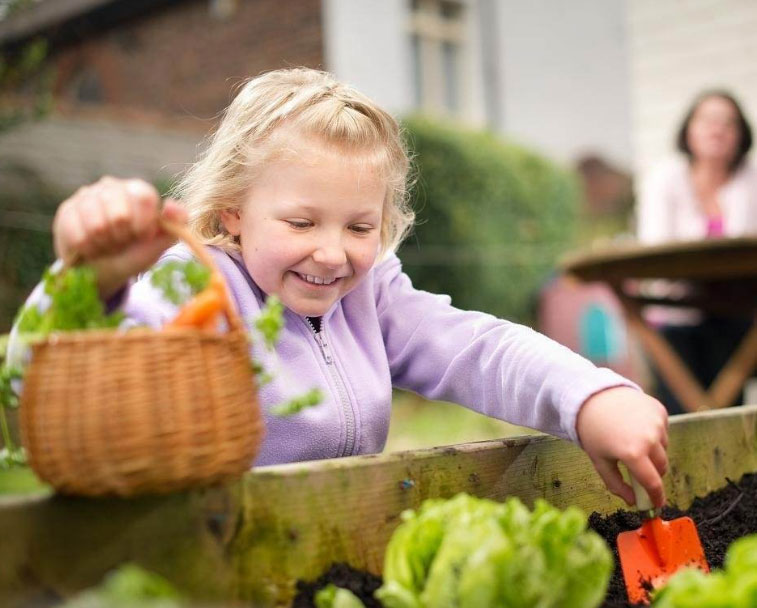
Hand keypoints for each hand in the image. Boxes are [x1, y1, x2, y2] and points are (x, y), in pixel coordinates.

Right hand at [52, 176, 187, 297]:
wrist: (102, 270)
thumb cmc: (134, 252)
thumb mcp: (159, 243)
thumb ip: (175, 225)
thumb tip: (172, 206)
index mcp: (137, 190)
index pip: (144, 197)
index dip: (144, 224)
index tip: (141, 236)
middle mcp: (111, 186)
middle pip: (120, 214)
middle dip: (123, 238)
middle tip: (121, 242)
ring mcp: (86, 196)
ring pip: (97, 226)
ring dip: (105, 244)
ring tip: (106, 244)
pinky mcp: (66, 210)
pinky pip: (78, 236)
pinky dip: (88, 249)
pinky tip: (89, 247)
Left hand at [576, 386, 668, 507]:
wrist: (593, 397)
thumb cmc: (593, 431)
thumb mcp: (600, 461)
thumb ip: (616, 485)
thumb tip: (633, 502)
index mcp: (633, 453)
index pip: (653, 483)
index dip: (657, 497)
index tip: (657, 505)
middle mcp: (649, 438)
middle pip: (661, 467)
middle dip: (652, 473)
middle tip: (637, 469)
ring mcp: (657, 423)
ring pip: (663, 449)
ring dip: (653, 451)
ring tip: (630, 440)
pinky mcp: (660, 411)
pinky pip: (663, 431)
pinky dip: (654, 434)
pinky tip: (636, 426)